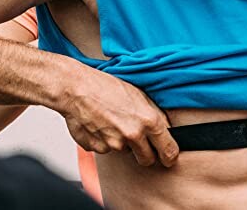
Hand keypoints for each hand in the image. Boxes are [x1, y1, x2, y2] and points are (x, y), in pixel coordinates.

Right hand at [58, 63, 179, 167]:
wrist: (77, 88)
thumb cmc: (107, 86)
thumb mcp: (140, 94)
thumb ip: (154, 114)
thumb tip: (165, 129)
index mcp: (149, 120)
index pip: (169, 150)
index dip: (170, 156)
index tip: (169, 157)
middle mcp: (133, 135)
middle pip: (148, 159)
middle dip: (146, 153)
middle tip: (141, 140)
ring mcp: (114, 144)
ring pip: (125, 152)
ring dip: (124, 142)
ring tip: (114, 120)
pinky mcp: (97, 148)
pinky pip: (107, 149)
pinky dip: (106, 140)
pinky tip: (101, 123)